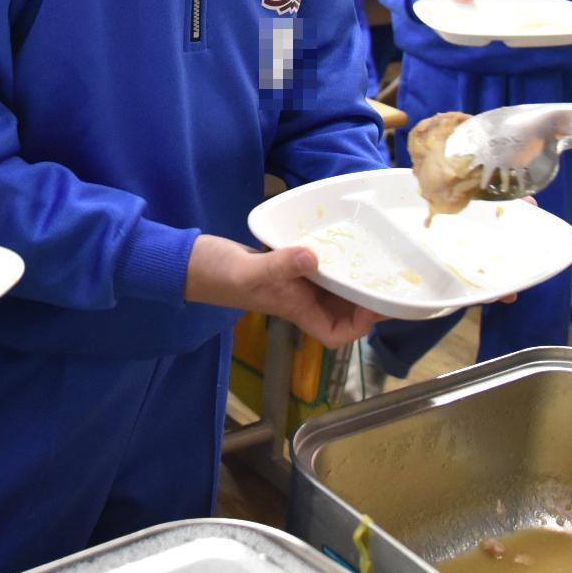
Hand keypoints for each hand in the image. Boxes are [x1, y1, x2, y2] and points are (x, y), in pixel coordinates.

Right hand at [184, 235, 379, 344]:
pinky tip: (334, 238)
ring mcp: (291, 282)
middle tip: (385, 274)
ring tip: (370, 256)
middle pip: (341, 310)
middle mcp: (297, 299)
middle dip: (365, 299)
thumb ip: (279, 265)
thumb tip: (312, 256)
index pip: (335, 334)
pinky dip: (329, 256)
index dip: (359, 325)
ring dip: (350, 276)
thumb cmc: (214, 274)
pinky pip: (316, 265)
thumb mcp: (247, 271)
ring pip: (331, 288)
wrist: (186, 262)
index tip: (373, 302)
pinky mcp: (283, 264)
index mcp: (293, 308)